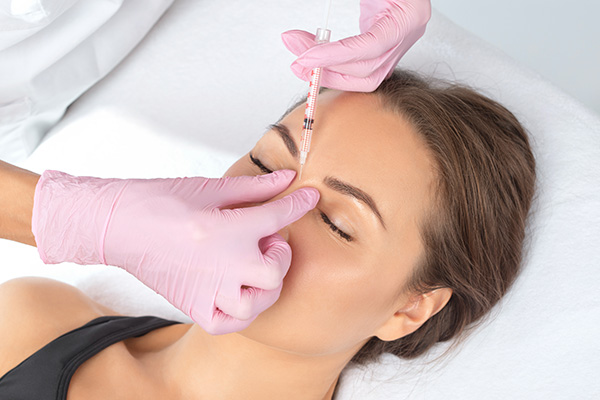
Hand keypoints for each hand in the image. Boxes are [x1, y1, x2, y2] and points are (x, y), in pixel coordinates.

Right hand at [32, 170, 318, 333]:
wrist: (119, 225)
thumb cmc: (158, 202)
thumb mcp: (212, 188)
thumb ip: (255, 188)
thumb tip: (286, 179)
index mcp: (228, 230)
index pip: (279, 216)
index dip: (299, 203)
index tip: (309, 197)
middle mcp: (223, 265)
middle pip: (275, 270)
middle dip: (279, 253)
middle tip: (266, 240)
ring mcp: (209, 290)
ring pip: (257, 302)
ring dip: (263, 285)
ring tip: (253, 268)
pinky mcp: (193, 306)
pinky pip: (229, 323)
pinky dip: (239, 313)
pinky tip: (236, 293)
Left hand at [281, 0, 430, 91]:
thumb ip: (352, 0)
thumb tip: (318, 32)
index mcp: (408, 16)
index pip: (371, 46)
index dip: (335, 55)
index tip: (305, 56)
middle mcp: (407, 35)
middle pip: (367, 71)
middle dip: (328, 67)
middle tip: (297, 59)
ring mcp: (398, 43)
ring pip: (364, 76)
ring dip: (329, 70)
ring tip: (301, 58)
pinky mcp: (386, 46)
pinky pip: (361, 67)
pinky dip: (337, 66)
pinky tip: (316, 56)